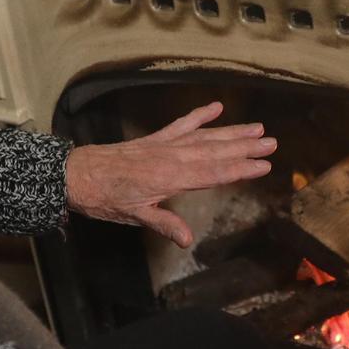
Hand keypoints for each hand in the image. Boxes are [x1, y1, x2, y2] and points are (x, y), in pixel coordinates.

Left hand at [65, 102, 276, 247]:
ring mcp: (164, 145)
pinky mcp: (154, 139)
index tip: (264, 165)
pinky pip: (181, 124)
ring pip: (205, 137)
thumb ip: (165, 224)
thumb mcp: (134, 216)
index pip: (213, 172)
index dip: (241, 169)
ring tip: (256, 127)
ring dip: (231, 132)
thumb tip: (188, 240)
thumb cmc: (104, 198)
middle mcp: (171, 157)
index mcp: (170, 177)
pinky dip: (199, 115)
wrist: (76, 174)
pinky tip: (216, 107)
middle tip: (271, 142)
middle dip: (245, 147)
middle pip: (215, 151)